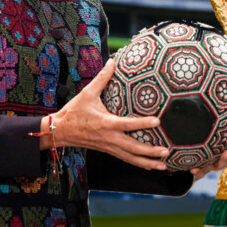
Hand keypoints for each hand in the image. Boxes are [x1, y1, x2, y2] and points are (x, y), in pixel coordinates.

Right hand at [47, 59, 170, 169]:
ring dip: (147, 162)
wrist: (59, 131)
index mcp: (105, 123)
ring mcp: (109, 146)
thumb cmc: (74, 112)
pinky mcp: (108, 150)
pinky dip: (138, 163)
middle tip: (166, 151)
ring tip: (163, 166)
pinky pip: (125, 159)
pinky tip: (151, 165)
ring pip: (130, 158)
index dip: (142, 123)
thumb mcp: (87, 93)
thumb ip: (102, 78)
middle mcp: (109, 138)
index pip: (127, 124)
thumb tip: (113, 61)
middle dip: (150, 151)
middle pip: (132, 148)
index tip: (157, 121)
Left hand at [190, 114, 226, 179]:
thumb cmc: (205, 138)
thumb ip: (218, 111)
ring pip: (223, 163)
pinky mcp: (204, 170)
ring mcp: (216, 163)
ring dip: (225, 158)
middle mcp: (226, 154)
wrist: (192, 161)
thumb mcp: (211, 125)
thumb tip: (226, 87)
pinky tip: (194, 169)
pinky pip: (202, 171)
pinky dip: (199, 171)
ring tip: (225, 152)